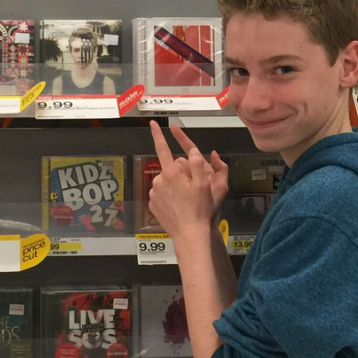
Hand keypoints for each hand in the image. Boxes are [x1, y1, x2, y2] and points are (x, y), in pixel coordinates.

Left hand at [148, 121, 227, 237]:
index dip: (158, 134)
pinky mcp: (152, 204)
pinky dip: (169, 197)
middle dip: (180, 174)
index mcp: (172, 172)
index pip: (162, 148)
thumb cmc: (200, 209)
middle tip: (193, 188)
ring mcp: (154, 193)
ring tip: (186, 200)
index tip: (152, 123)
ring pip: (166, 181)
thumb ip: (197, 163)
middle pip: (170, 168)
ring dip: (174, 186)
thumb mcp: (205, 184)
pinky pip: (161, 194)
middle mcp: (159, 180)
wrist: (190, 234)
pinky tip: (178, 206)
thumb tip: (191, 151)